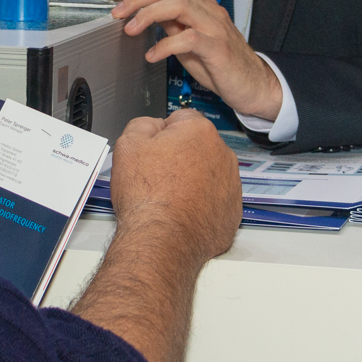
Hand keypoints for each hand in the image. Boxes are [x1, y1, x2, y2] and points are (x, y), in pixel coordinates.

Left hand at [108, 0, 281, 121]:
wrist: (254, 84)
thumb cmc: (222, 64)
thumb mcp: (189, 40)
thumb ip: (171, 24)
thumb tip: (145, 14)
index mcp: (200, 4)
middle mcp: (208, 10)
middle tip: (118, 11)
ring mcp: (215, 27)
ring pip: (179, 4)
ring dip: (149, 13)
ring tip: (131, 28)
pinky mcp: (218, 48)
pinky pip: (189, 38)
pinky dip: (166, 45)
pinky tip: (153, 55)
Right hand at [109, 108, 241, 261]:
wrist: (161, 240)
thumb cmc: (147, 197)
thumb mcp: (128, 145)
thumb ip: (143, 125)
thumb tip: (154, 126)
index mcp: (200, 132)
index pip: (182, 120)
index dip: (163, 134)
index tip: (154, 150)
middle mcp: (222, 155)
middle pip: (198, 146)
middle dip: (181, 156)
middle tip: (159, 176)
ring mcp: (231, 185)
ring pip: (209, 173)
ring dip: (194, 180)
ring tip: (170, 197)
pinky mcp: (233, 212)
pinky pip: (216, 200)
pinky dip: (203, 204)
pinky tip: (183, 212)